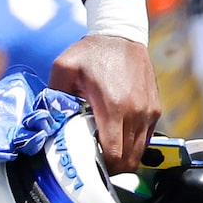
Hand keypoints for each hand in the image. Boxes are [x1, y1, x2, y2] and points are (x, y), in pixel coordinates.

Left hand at [50, 33, 158, 169]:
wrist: (121, 35)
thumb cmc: (91, 52)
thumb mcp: (63, 69)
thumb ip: (54, 96)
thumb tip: (47, 122)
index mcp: (113, 106)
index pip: (114, 153)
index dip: (102, 166)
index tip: (88, 168)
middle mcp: (136, 112)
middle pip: (129, 159)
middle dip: (112, 168)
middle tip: (94, 165)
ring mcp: (149, 112)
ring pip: (140, 152)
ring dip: (124, 158)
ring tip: (104, 153)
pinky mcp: (156, 109)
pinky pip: (146, 138)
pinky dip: (133, 145)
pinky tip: (116, 138)